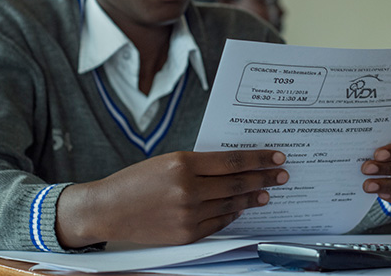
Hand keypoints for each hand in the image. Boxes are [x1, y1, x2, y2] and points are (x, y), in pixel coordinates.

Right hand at [56, 150, 287, 247]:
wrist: (108, 209)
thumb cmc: (135, 181)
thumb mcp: (166, 161)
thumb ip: (199, 164)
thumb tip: (234, 166)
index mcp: (182, 163)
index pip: (233, 161)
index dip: (259, 159)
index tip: (277, 156)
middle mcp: (187, 189)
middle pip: (237, 183)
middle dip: (264, 178)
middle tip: (282, 175)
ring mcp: (188, 214)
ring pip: (231, 204)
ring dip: (252, 198)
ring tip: (267, 193)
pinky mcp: (187, 234)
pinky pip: (218, 223)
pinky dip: (232, 214)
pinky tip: (241, 208)